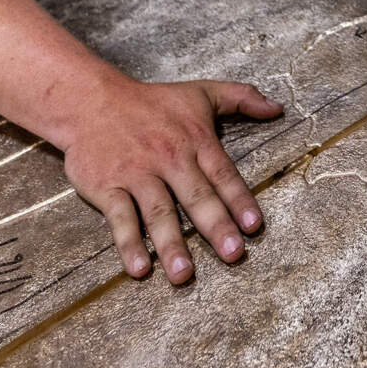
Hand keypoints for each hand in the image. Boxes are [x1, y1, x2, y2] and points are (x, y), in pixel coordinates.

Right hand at [62, 78, 283, 282]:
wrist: (89, 100)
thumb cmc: (151, 102)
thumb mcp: (200, 93)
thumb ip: (242, 97)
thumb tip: (277, 108)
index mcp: (195, 140)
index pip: (223, 174)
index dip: (239, 200)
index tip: (254, 226)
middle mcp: (169, 159)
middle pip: (196, 196)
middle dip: (215, 226)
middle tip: (233, 255)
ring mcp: (137, 174)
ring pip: (158, 212)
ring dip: (171, 244)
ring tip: (184, 275)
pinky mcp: (107, 186)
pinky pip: (120, 217)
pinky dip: (128, 242)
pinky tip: (139, 268)